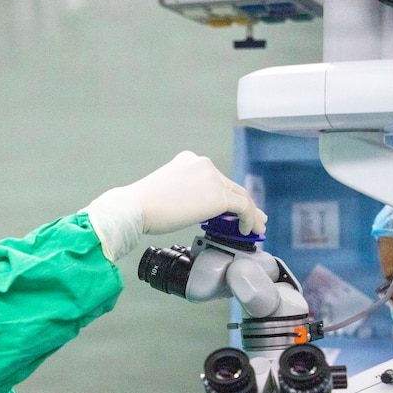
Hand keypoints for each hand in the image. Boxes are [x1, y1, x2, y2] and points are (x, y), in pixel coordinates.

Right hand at [130, 151, 265, 235]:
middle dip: (245, 204)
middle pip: (231, 186)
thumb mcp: (169, 191)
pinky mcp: (218, 196)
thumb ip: (187, 194)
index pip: (215, 179)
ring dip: (251, 213)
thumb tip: (197, 210)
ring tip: (256, 228)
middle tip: (254, 217)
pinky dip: (249, 219)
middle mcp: (204, 165)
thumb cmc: (143, 206)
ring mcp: (212, 178)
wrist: (136, 207)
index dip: (227, 195)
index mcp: (190, 161)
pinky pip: (243, 207)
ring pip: (241, 196)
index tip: (232, 209)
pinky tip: (247, 231)